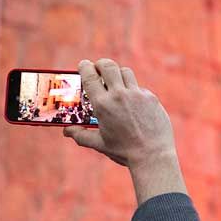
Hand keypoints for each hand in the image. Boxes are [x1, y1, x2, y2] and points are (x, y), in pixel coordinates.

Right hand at [65, 58, 186, 204]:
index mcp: (103, 105)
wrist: (153, 156)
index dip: (85, 67)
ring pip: (125, 72)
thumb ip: (81, 135)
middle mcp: (119, 95)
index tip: (83, 65)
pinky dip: (133, 91)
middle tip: (99, 69)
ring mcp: (137, 94)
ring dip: (118, 74)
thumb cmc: (124, 151)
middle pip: (108, 66)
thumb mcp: (100, 144)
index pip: (89, 76)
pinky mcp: (151, 98)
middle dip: (101, 64)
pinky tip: (133, 104)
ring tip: (115, 84)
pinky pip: (139, 87)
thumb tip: (66, 131)